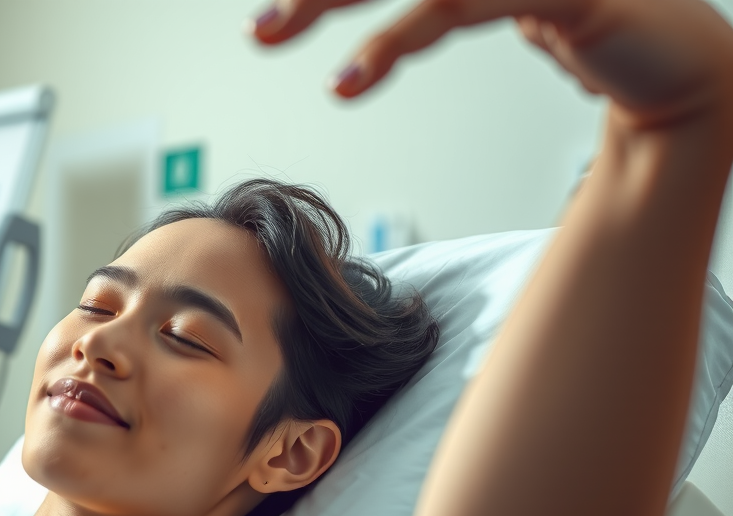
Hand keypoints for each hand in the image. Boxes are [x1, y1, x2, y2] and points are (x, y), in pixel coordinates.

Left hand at [249, 0, 732, 128]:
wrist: (684, 64)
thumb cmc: (588, 28)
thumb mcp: (497, 0)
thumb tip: (392, 10)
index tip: (276, 6)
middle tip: (261, 27)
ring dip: (336, 3)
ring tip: (276, 38)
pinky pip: (459, 5)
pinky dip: (397, 39)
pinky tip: (353, 78)